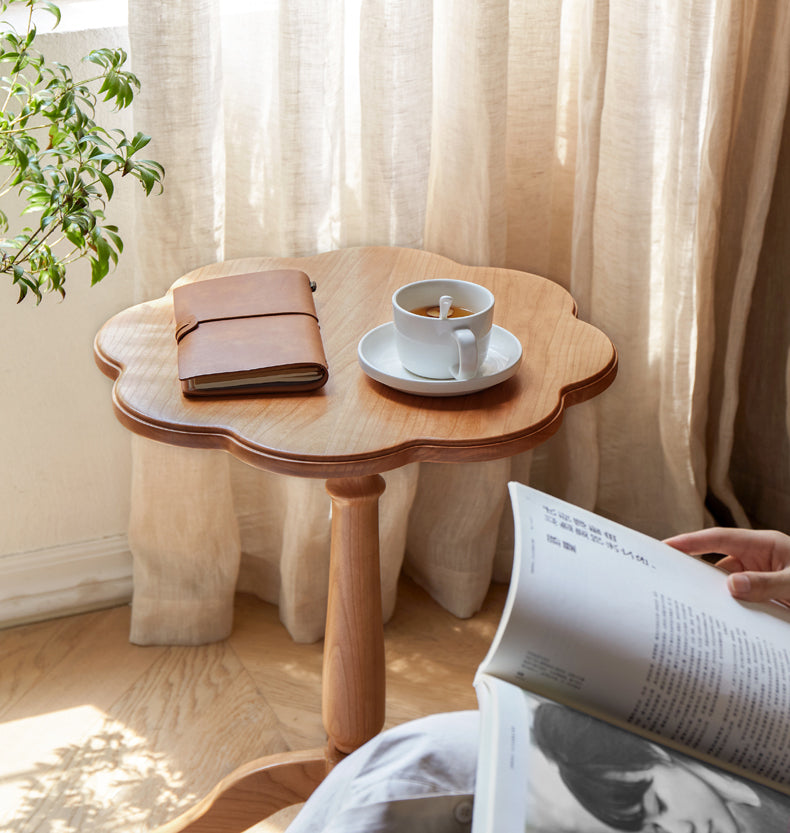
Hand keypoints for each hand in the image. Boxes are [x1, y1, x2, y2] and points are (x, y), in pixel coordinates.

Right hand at [664, 528, 789, 605]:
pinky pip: (740, 600)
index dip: (691, 540)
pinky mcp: (764, 595)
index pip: (720, 538)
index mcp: (765, 544)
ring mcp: (761, 576)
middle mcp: (759, 558)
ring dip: (716, 595)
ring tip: (696, 608)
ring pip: (727, 584)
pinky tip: (721, 621)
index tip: (666, 546)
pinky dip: (731, 609)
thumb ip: (767, 584)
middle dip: (696, 571)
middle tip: (668, 580)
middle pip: (718, 561)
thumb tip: (731, 586)